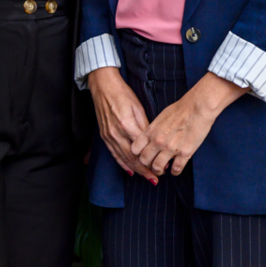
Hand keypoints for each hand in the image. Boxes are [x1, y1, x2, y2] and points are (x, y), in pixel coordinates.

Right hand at [87, 67, 156, 182]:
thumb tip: (153, 141)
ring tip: (146, 178)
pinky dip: (122, 164)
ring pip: (123, 158)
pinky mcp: (104, 136)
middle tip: (155, 179)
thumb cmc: (123, 95)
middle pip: (132, 158)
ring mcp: (109, 136)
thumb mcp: (138, 108)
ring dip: (135, 170)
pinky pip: (113, 154)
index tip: (162, 166)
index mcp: (127, 125)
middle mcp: (116, 133)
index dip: (152, 159)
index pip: (142, 149)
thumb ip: (145, 126)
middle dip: (144, 170)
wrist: (103, 88)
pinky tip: (129, 171)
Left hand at [134, 73, 245, 176]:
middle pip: (144, 160)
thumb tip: (151, 137)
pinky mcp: (184, 153)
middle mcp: (158, 141)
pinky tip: (175, 170)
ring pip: (157, 168)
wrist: (198, 107)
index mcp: (151, 131)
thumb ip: (154, 129)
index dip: (138, 153)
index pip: (135, 149)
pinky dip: (175, 171)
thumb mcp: (161, 117)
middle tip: (152, 164)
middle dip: (147, 164)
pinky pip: (176, 169)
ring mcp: (171, 148)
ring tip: (163, 169)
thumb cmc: (181, 109)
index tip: (144, 154)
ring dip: (159, 170)